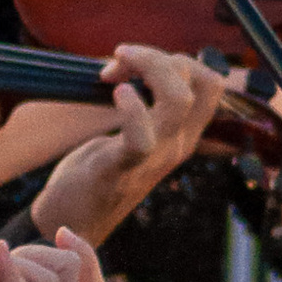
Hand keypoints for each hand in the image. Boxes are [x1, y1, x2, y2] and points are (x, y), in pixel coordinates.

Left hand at [29, 44, 234, 246]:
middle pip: (204, 83)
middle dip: (162, 57)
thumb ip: (141, 106)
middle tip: (118, 63)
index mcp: (182, 135)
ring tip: (112, 70)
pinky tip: (113, 94)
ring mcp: (155, 158)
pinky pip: (141, 135)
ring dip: (149, 66)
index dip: (177, 61)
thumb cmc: (95, 173)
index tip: (132, 64)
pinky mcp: (122, 168)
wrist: (71, 224)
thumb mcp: (131, 135)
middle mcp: (177, 145)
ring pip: (179, 99)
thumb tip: (127, 63)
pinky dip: (130, 106)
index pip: (209, 84)